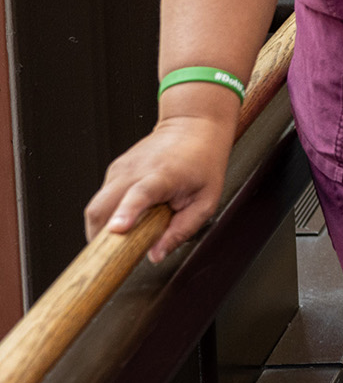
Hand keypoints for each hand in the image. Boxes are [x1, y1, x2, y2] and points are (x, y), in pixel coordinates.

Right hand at [83, 107, 235, 262]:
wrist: (193, 125)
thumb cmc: (203, 161)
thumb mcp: (206, 200)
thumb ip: (181, 230)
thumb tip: (155, 255)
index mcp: (163, 175)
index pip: (139, 194)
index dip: (126, 213)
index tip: (117, 229)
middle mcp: (136, 170)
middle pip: (101, 207)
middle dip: (99, 237)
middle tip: (111, 257)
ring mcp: (121, 169)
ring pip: (96, 206)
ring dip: (101, 228)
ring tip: (123, 237)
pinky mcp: (114, 170)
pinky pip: (102, 199)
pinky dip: (108, 215)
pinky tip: (126, 217)